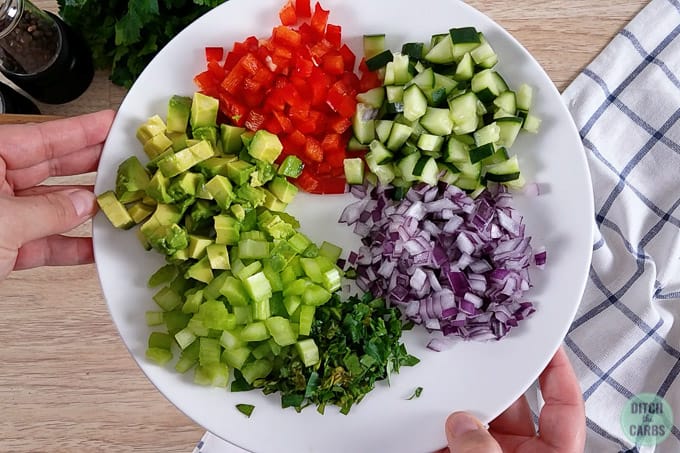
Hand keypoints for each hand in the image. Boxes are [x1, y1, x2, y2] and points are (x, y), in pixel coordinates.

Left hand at [0, 110, 115, 280]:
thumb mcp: (1, 223)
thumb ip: (49, 211)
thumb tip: (84, 203)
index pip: (41, 138)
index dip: (82, 130)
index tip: (112, 123)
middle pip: (49, 169)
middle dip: (90, 168)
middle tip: (125, 161)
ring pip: (50, 208)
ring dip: (85, 212)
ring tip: (119, 206)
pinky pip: (42, 242)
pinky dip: (69, 247)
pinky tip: (94, 246)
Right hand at [440, 346, 584, 452]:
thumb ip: (485, 450)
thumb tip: (461, 423)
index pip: (565, 407)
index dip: (559, 372)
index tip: (546, 344)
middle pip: (512, 405)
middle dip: (493, 380)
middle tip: (480, 353)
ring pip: (475, 418)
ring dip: (458, 402)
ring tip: (443, 385)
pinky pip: (445, 434)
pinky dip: (433, 421)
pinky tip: (422, 407)